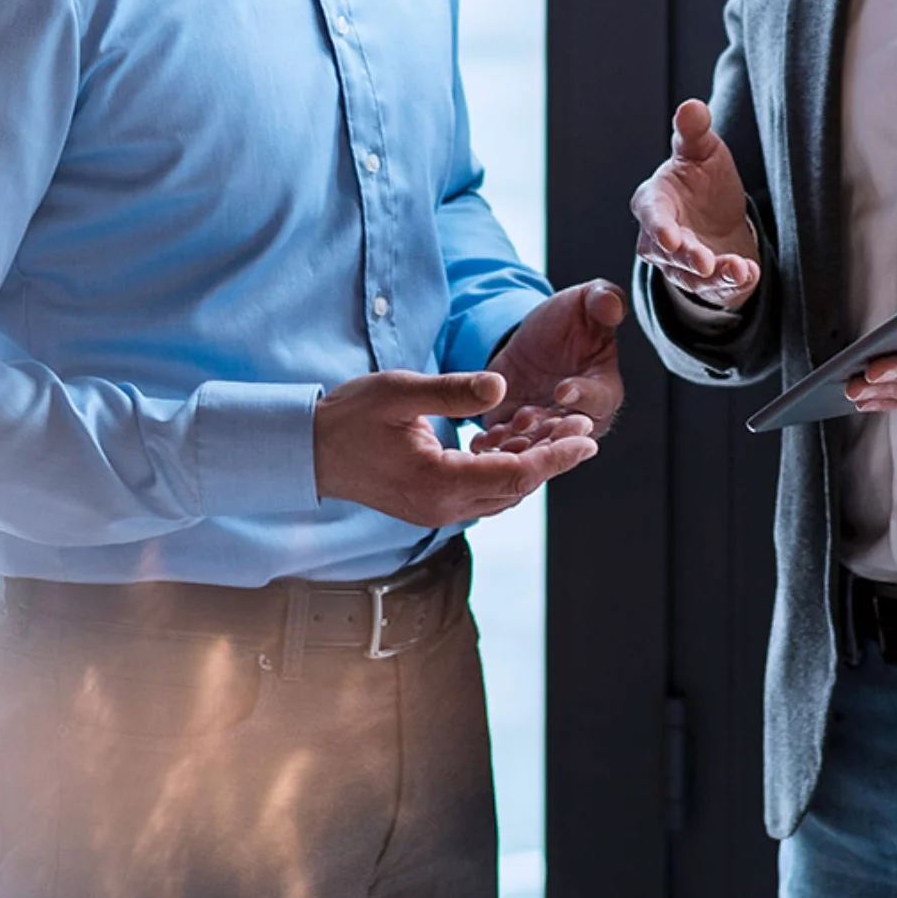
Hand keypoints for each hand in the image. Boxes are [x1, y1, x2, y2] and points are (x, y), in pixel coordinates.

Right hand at [313, 369, 596, 526]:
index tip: (587, 438)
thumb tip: (502, 387)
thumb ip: (453, 391)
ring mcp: (436, 510)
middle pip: (515, 488)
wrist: (309, 451)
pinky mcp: (431, 503)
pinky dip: (504, 464)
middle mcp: (442, 507)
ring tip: (552, 423)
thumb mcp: (401, 392)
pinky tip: (511, 433)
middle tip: (582, 424)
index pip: (514, 476)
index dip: (555, 457)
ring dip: (530, 460)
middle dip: (552, 456)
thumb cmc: (350, 418)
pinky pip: (482, 489)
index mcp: (438, 483)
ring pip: (501, 491)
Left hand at [471, 280, 625, 453]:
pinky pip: (508, 445)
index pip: (601, 399)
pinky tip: (481, 440)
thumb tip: (612, 305)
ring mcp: (548, 428)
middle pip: (568, 433)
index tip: (563, 390)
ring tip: (502, 432)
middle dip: (547, 429)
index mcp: (605, 387)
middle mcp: (580, 416)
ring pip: (537, 444)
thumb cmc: (570, 320)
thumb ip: (603, 300)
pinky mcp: (519, 432)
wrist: (533, 338)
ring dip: (521, 442)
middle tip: (527, 419)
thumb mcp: (586, 301)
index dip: (584, 397)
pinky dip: (496, 445)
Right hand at [630, 98, 760, 309]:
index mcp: (654, 202)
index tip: (670, 237)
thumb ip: (694, 131)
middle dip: (688, 258)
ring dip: (716, 275)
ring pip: (692, 276)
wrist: (719, 214)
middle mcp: (659, 239)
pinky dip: (732, 284)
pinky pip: (714, 289)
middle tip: (706, 262)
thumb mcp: (701, 150)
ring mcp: (679, 265)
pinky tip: (749, 274)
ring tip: (738, 269)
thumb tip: (691, 107)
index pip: (651, 215)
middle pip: (669, 253)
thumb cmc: (701, 178)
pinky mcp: (703, 283)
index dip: (659, 227)